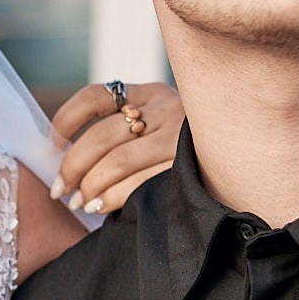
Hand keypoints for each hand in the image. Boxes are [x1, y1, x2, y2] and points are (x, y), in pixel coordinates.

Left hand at [49, 82, 181, 215]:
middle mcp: (166, 108)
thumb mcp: (159, 124)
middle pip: (102, 134)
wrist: (246, 154)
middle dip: (73, 164)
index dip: (66, 120)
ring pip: (118, 159)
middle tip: (60, 188)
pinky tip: (100, 206)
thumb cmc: (185, 148)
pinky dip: (113, 196)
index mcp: (149, 93)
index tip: (52, 144)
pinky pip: (139, 182)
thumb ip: (123, 131)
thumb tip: (65, 154)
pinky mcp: (188, 164)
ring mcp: (179, 136)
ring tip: (78, 202)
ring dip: (90, 185)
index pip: (95, 96)